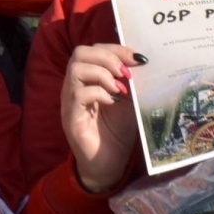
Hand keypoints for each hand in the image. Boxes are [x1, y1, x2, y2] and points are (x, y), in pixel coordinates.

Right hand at [60, 44, 141, 191]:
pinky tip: (113, 102)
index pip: (94, 49)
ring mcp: (70, 101)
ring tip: (120, 88)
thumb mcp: (129, 101)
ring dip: (102, 73)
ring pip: (76, 69)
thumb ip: (132, 82)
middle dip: (107, 57)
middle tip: (126, 74)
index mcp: (88, 79)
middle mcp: (74, 86)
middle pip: (80, 53)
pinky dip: (99, 93)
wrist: (108, 165)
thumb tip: (143, 62)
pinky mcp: (71, 117)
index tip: (139, 59)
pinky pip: (78, 94)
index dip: (116, 48)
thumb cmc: (117, 132)